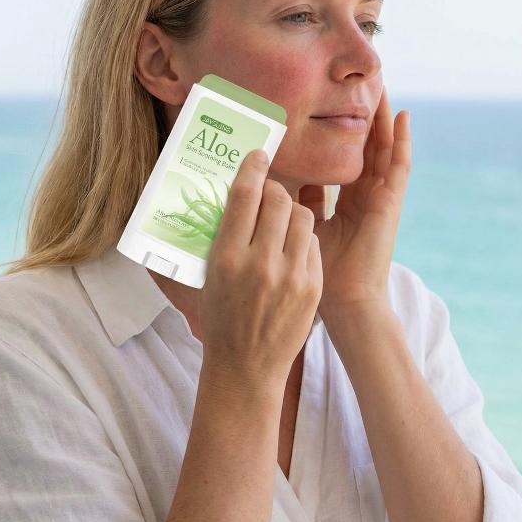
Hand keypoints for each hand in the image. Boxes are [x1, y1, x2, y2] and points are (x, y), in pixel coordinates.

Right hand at [199, 149, 322, 400]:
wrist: (246, 366)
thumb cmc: (221, 318)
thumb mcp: (209, 276)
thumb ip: (222, 236)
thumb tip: (236, 197)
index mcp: (226, 257)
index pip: (244, 196)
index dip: (253, 167)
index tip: (258, 155)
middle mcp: (260, 262)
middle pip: (277, 199)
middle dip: (274, 189)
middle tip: (270, 193)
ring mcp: (290, 275)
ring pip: (301, 216)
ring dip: (291, 211)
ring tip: (282, 222)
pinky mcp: (312, 286)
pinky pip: (312, 243)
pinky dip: (302, 239)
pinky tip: (292, 249)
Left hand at [298, 85, 410, 317]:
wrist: (344, 302)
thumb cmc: (322, 272)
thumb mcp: (307, 230)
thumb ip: (301, 205)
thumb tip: (281, 183)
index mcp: (348, 205)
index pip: (345, 161)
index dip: (341, 135)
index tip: (331, 108)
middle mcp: (366, 198)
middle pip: (366, 148)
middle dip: (363, 118)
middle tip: (359, 85)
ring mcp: (381, 199)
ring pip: (384, 149)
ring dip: (383, 118)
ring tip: (382, 85)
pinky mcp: (391, 203)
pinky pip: (399, 165)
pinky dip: (402, 139)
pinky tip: (403, 114)